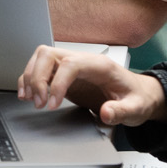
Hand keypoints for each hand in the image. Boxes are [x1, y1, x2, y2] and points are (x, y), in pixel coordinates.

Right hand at [17, 45, 166, 125]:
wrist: (138, 94)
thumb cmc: (136, 97)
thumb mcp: (136, 108)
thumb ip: (122, 111)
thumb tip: (106, 113)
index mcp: (100, 65)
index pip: (70, 64)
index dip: (57, 83)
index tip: (52, 104)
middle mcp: (83, 60)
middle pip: (49, 55)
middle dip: (37, 78)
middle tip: (39, 102)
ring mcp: (72, 65)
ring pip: (41, 58)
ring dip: (30, 77)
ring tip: (31, 99)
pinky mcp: (64, 74)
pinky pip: (40, 68)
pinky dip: (30, 79)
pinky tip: (28, 94)